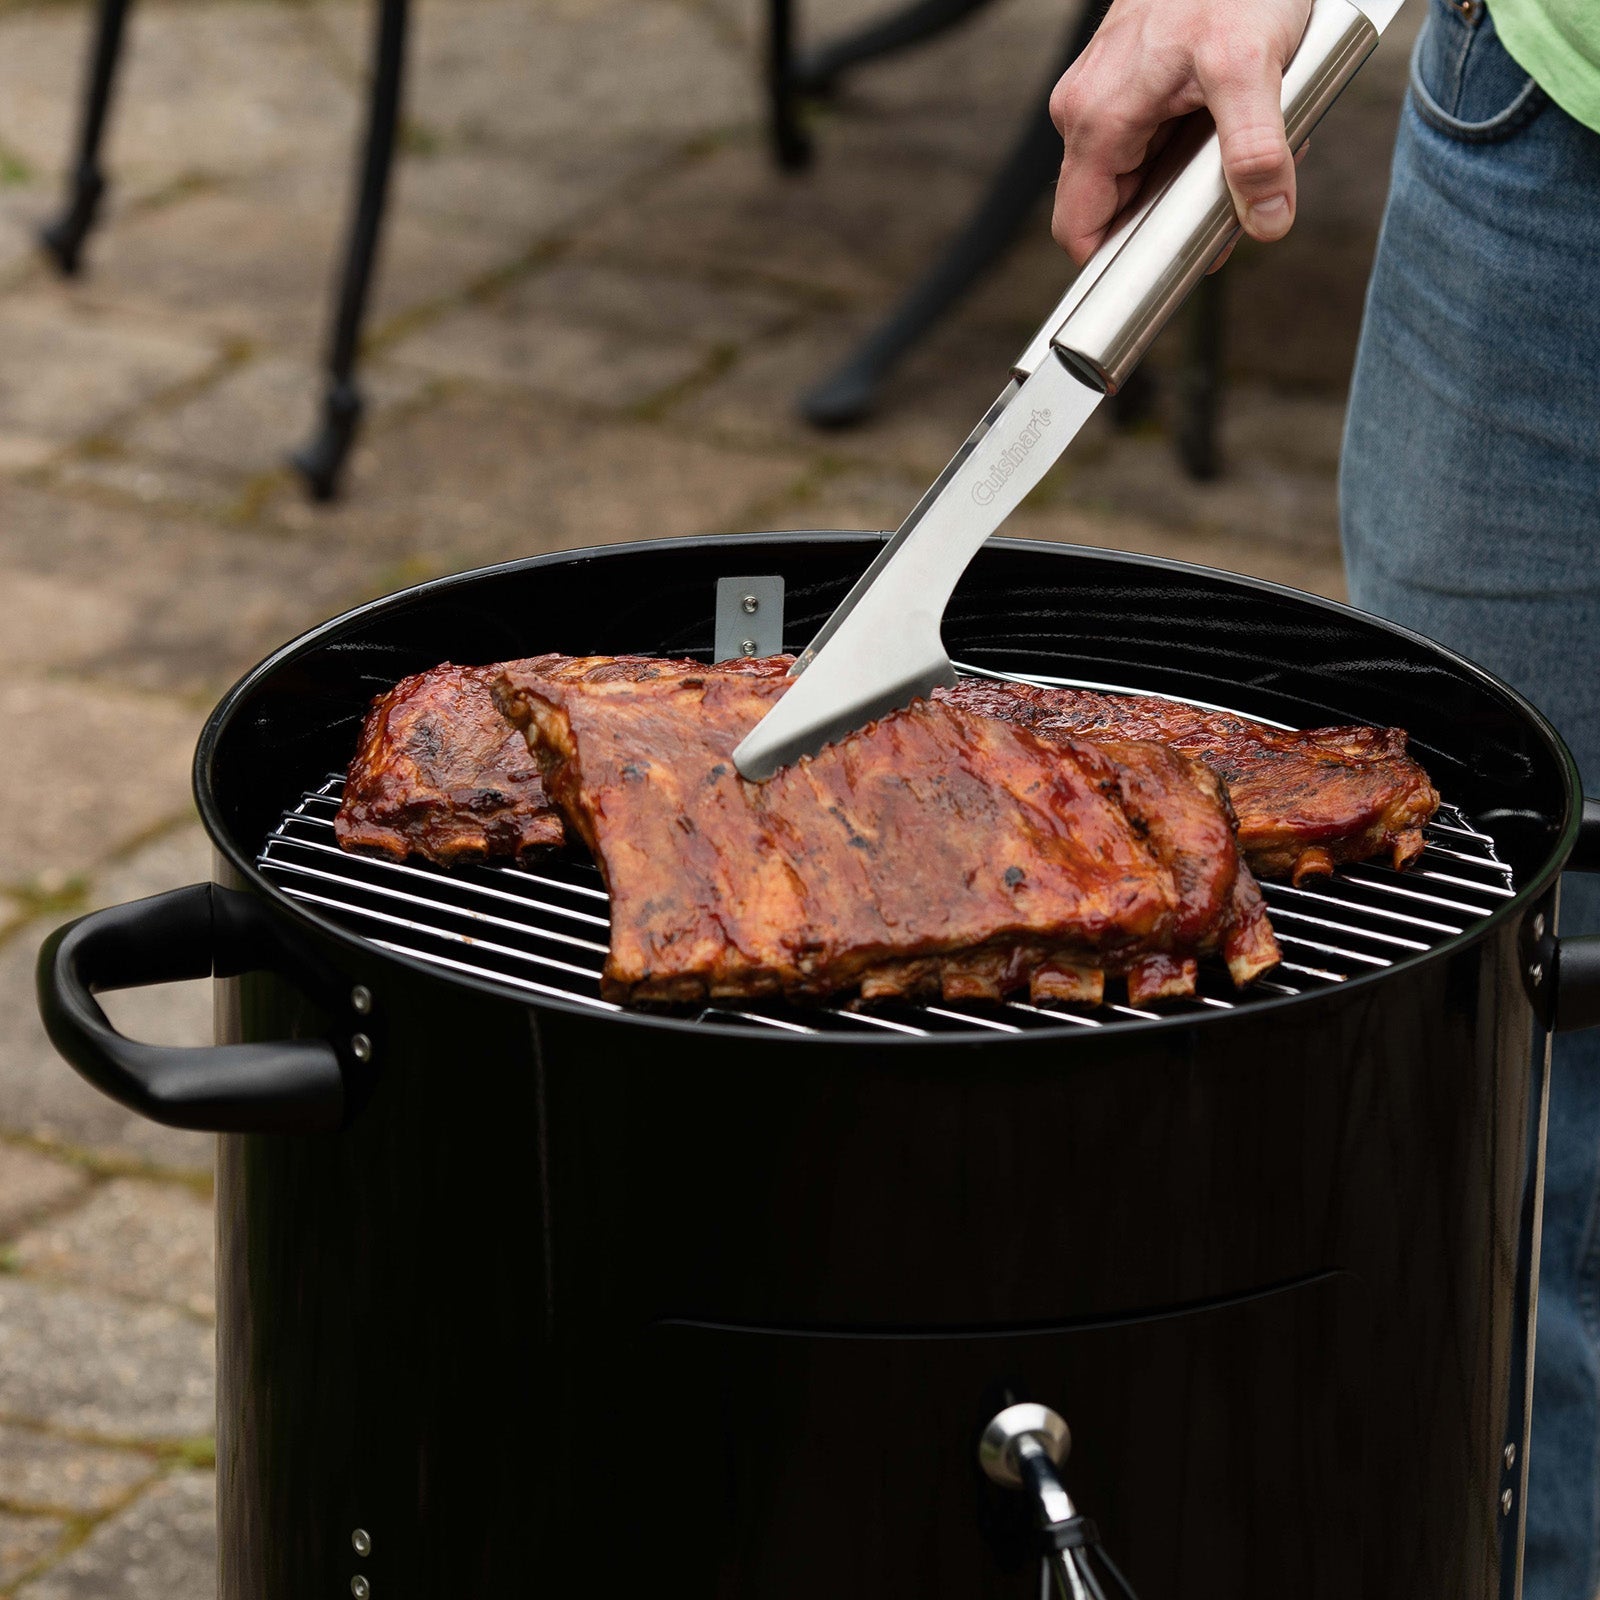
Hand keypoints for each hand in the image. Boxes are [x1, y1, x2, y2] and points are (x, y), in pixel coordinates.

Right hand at [1049, 0, 1312, 264]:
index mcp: (1096, 121)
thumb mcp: (1253, 68)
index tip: (1164, 278)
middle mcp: (1086, 113)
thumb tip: (1265, 221)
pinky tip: (1233, 119)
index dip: (1118, 266)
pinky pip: (1154, 141)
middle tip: (1236, 204)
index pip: (1080, 231)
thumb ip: (1256, 151)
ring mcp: (1103, 97)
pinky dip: (1196, 145)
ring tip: (1244, 147)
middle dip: (1176, 218)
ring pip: (1140, 176)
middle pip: (1116, 209)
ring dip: (1193, 180)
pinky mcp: (1127, 83)